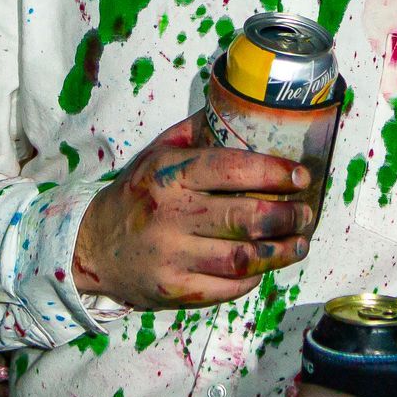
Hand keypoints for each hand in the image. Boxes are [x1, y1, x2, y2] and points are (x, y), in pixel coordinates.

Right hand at [73, 116, 314, 308]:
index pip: (232, 169)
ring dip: (282, 251)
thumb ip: (196, 132)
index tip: (300, 176)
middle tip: (306, 213)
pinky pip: (228, 288)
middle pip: (246, 217)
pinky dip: (254, 277)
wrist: (91, 247)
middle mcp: (171, 215)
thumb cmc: (136, 195)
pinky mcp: (175, 290)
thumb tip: (240, 107)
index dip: (275, 172)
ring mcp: (173, 256)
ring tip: (300, 243)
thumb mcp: (156, 154)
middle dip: (288, 216)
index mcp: (169, 175)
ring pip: (243, 257)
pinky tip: (264, 266)